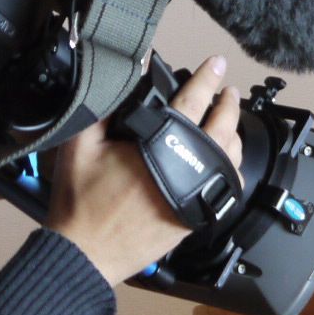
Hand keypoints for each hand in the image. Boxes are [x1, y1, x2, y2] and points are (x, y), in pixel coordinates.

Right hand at [48, 56, 240, 284]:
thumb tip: (120, 81)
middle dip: (229, 104)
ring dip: (233, 133)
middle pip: (223, 128)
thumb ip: (102, 110)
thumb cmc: (81, 201)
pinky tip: (227, 158)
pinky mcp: (202, 214)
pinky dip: (232, 166)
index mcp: (162, 146)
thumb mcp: (80, 146)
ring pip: (232, 156)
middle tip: (228, 90)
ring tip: (228, 119)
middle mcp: (190, 169)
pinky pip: (230, 184)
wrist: (88, 251)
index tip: (217, 63)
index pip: (193, 101)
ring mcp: (200, 193)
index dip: (207, 78)